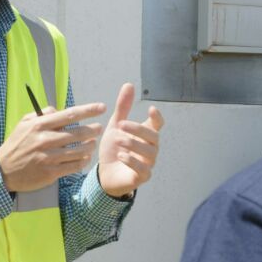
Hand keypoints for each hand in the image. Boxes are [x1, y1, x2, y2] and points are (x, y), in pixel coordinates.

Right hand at [0, 101, 105, 193]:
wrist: (3, 170)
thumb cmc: (16, 145)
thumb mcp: (23, 123)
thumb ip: (42, 114)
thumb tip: (59, 109)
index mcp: (39, 125)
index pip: (69, 115)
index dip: (88, 110)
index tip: (101, 107)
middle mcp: (44, 140)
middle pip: (77, 133)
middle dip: (92, 129)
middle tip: (99, 128)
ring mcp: (48, 157)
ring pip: (78, 151)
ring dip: (89, 146)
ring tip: (93, 143)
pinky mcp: (50, 172)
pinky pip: (73, 166)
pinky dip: (82, 161)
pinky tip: (85, 158)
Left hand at [97, 82, 163, 198]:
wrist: (104, 174)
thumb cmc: (113, 149)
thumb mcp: (115, 126)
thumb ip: (123, 108)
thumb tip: (129, 84)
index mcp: (145, 135)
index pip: (157, 124)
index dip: (157, 117)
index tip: (151, 109)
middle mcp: (150, 148)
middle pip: (153, 137)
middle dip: (138, 130)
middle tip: (121, 125)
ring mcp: (147, 163)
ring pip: (149, 153)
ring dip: (134, 145)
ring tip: (118, 141)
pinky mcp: (141, 177)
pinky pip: (144, 170)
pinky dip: (133, 162)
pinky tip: (121, 156)